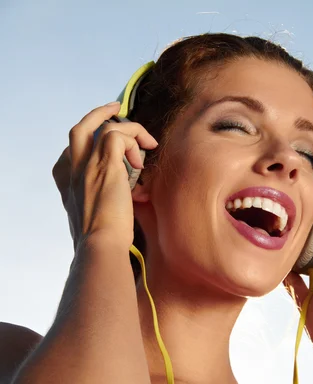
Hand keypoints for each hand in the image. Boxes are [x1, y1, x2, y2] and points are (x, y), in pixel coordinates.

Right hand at [52, 102, 157, 251]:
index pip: (72, 152)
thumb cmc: (102, 241)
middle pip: (80, 129)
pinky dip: (134, 141)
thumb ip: (102, 203)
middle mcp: (73, 170)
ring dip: (129, 130)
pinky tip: (143, 162)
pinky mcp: (105, 165)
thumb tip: (121, 199)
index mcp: (67, 184)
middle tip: (116, 108)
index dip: (91, 146)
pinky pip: (118, 135)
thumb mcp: (95, 219)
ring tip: (147, 143)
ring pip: (103, 126)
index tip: (113, 152)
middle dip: (98, 115)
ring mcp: (86, 165)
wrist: (100, 247)